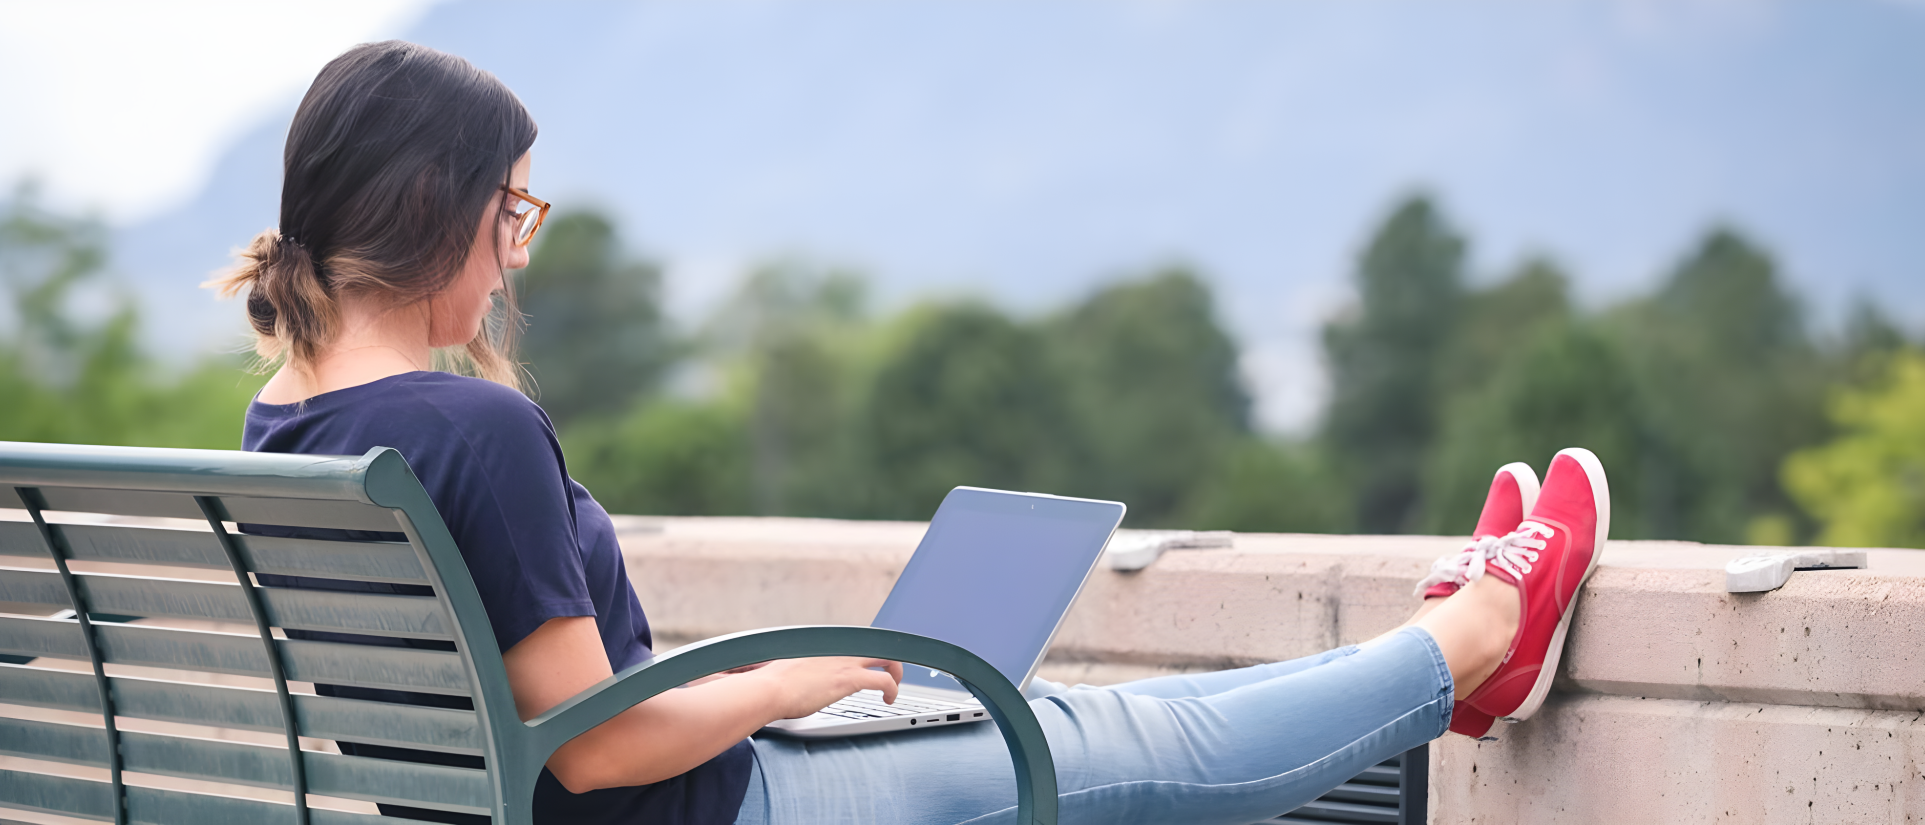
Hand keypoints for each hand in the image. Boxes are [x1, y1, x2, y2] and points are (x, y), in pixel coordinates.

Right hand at [747, 656, 903, 719]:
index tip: (867, 665)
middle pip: (876, 644)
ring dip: (896, 673)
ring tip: (893, 689)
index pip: (854, 642)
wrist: (769, 689)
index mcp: (824, 645)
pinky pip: (885, 680)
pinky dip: (893, 689)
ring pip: (887, 658)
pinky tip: (889, 699)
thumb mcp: (789, 669)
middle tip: (889, 673)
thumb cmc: (773, 684)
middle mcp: (838, 649)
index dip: (865, 654)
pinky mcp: (851, 678)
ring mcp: (846, 661)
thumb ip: (800, 669)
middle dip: (888, 658)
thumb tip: (797, 678)